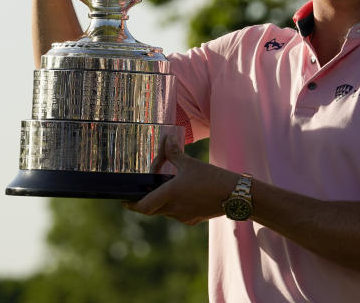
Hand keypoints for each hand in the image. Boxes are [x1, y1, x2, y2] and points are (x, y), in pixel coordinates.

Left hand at [122, 136, 237, 224]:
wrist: (235, 195)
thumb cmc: (212, 177)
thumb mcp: (191, 163)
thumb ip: (175, 153)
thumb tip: (167, 139)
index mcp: (170, 194)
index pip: (143, 206)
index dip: (132, 205)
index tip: (124, 202)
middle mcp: (174, 209)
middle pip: (152, 209)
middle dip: (147, 200)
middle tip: (145, 190)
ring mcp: (184, 216)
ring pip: (165, 211)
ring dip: (162, 202)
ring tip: (168, 188)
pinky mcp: (194, 219)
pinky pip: (178, 214)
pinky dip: (176, 206)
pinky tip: (185, 194)